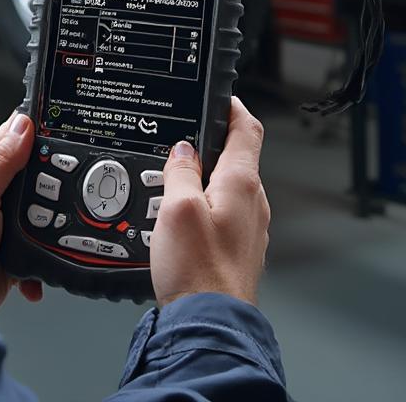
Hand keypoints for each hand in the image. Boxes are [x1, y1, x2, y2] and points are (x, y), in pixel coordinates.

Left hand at [0, 112, 43, 319]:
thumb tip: (22, 125)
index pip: (14, 136)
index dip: (39, 132)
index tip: (66, 135)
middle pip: (36, 172)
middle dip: (54, 182)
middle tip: (62, 193)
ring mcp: (4, 220)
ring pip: (45, 208)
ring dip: (53, 222)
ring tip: (52, 231)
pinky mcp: (15, 248)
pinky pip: (43, 244)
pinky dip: (47, 256)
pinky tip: (42, 263)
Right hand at [151, 96, 270, 308]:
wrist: (209, 324)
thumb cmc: (198, 271)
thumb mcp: (177, 207)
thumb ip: (179, 171)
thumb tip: (181, 151)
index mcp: (242, 184)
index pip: (247, 130)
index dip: (232, 107)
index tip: (220, 96)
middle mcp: (252, 203)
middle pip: (234, 158)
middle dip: (206, 145)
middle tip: (175, 143)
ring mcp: (247, 227)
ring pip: (224, 187)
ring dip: (200, 177)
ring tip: (168, 183)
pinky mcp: (235, 248)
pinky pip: (220, 213)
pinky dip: (200, 204)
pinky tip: (177, 217)